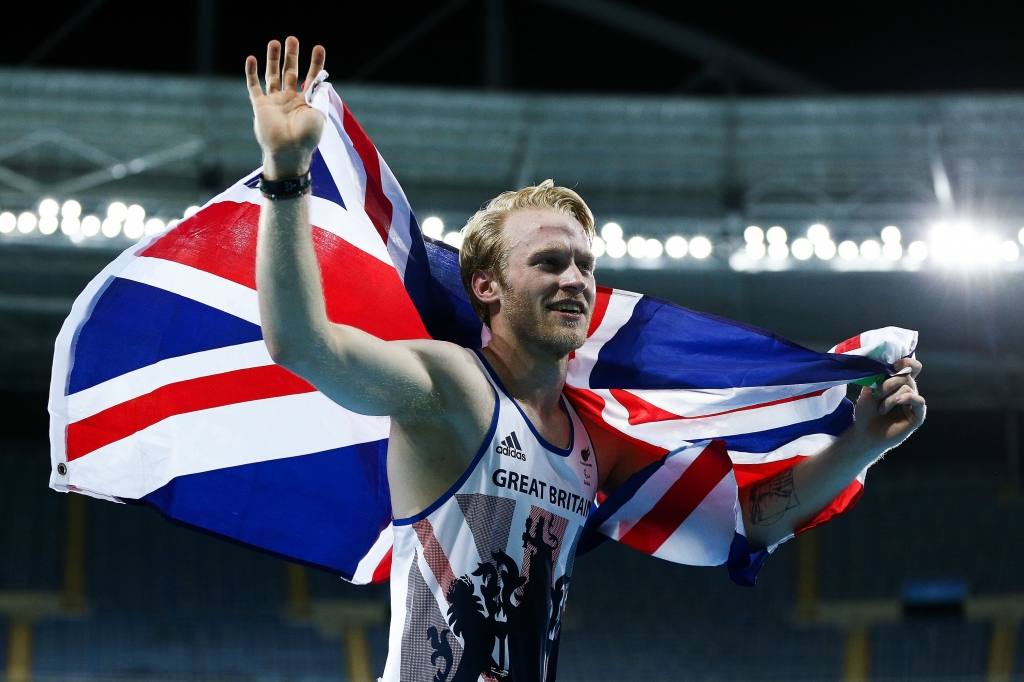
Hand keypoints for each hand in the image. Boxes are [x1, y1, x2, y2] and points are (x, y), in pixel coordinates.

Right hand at [245, 37, 325, 179]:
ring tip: (275, 42)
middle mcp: (290, 100)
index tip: (318, 47)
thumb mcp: (319, 113)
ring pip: (273, 75)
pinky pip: (254, 86)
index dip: (315, 62)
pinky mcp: (260, 106)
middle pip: (291, 72)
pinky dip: (252, 72)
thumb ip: (319, 94)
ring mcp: (275, 102)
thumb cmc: (308, 137)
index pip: (312, 77)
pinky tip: (251, 58)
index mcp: (306, 102)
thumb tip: (321, 79)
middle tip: (292, 39)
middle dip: (292, 55)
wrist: (289, 152)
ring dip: (273, 59)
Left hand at [851, 357, 925, 453]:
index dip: (906, 362)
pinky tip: (896, 401)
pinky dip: (907, 397)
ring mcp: (914, 403)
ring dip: (890, 397)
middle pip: (906, 376)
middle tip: (877, 394)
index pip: (911, 366)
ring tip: (881, 409)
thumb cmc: (866, 412)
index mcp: (898, 383)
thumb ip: (878, 376)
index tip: (894, 365)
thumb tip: (884, 362)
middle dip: (889, 382)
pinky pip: (919, 401)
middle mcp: (908, 391)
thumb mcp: (868, 390)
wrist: (864, 433)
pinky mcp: (918, 416)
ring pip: (908, 387)